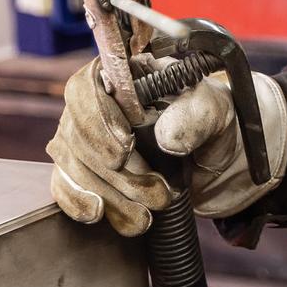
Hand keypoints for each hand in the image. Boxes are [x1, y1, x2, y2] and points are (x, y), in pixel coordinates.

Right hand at [48, 62, 286, 231]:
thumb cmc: (216, 123)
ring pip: (72, 163)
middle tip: (156, 191)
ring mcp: (86, 138)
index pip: (89, 83)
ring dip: (109, 192)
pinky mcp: (84, 170)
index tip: (125, 147)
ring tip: (149, 211)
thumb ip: (196, 114)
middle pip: (77, 130)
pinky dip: (79, 201)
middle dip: (115, 169)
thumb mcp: (217, 111)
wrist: (222, 163)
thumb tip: (165, 136)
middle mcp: (98, 102)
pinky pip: (64, 185)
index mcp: (128, 74)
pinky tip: (99, 213)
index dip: (99, 115)